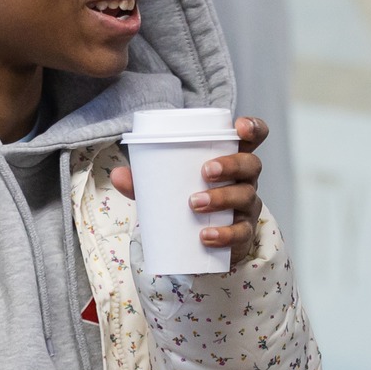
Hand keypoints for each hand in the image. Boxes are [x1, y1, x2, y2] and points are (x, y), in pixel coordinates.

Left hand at [110, 116, 267, 264]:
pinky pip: (240, 233)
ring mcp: (247, 207)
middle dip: (231, 165)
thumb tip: (117, 174)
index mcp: (232, 159)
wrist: (201, 242)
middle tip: (205, 171)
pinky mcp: (243, 234)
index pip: (253, 138)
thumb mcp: (168, 186)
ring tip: (194, 203)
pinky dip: (223, 234)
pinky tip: (205, 236)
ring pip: (246, 196)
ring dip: (221, 198)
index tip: (239, 127)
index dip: (253, 128)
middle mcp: (245, 180)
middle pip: (251, 165)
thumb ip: (145, 180)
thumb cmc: (189, 200)